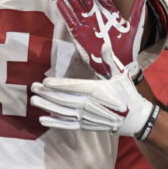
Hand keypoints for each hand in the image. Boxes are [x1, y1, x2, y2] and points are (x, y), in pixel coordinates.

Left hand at [31, 65, 157, 138]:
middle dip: (47, 93)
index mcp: (96, 90)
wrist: (135, 118)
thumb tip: (105, 43)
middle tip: (33, 87)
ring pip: (63, 111)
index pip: (73, 87)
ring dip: (47, 106)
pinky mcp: (86, 125)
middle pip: (64, 98)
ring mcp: (87, 116)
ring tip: (33, 100)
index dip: (57, 85)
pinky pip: (68, 124)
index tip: (44, 81)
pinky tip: (43, 119)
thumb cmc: (127, 94)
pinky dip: (55, 123)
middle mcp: (89, 104)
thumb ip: (109, 60)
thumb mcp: (121, 75)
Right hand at [56, 0, 146, 78]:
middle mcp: (97, 16)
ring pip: (77, 7)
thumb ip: (137, 9)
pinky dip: (65, 11)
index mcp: (109, 13)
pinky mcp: (80, 34)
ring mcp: (87, 24)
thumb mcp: (133, 26)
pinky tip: (60, 1)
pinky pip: (71, 20)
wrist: (119, 64)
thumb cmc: (127, 46)